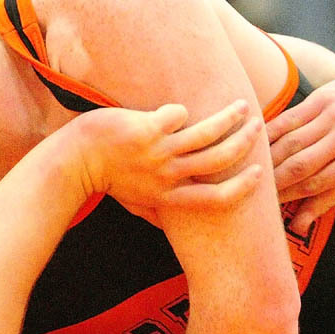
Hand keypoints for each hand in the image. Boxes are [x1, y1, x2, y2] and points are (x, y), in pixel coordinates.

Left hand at [77, 101, 262, 222]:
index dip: (242, 186)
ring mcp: (157, 153)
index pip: (216, 198)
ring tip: (241, 107)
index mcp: (169, 196)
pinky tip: (177, 109)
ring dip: (229, 118)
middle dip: (243, 143)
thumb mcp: (134, 203)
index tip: (258, 172)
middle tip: (256, 126)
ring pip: (206, 134)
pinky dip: (180, 110)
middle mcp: (167, 176)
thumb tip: (170, 226)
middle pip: (219, 161)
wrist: (76, 160)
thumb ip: (155, 212)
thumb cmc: (107, 180)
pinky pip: (177, 114)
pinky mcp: (146, 129)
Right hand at [267, 71, 334, 234]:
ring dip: (268, 159)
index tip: (268, 203)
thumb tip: (298, 228)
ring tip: (252, 170)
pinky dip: (269, 134)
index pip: (313, 185)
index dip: (287, 196)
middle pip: (299, 165)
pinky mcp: (322, 98)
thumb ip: (327, 199)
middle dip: (273, 180)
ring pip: (291, 142)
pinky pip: (288, 120)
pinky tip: (257, 145)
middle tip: (253, 189)